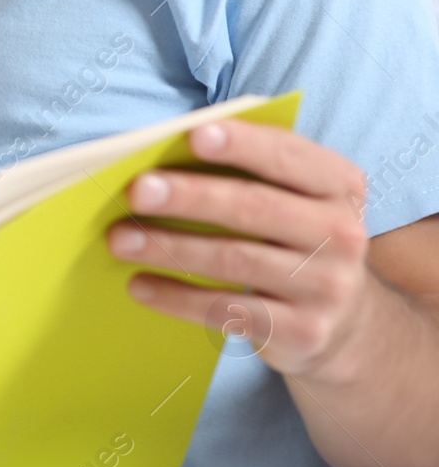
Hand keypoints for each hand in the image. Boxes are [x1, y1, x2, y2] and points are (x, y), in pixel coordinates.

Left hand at [107, 119, 373, 377]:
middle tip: (137, 191)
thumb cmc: (293, 239)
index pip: (289, 156)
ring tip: (120, 239)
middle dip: (190, 196)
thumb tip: (164, 162)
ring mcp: (326, 286)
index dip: (243, 144)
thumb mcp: (294, 201)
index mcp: (339, 186)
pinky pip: (227, 310)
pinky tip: (140, 285)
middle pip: (255, 207)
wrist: (345, 323)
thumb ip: (249, 175)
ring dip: (169, 247)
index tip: (194, 135)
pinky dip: (176, 297)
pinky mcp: (302, 331)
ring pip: (234, 259)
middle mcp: (341, 234)